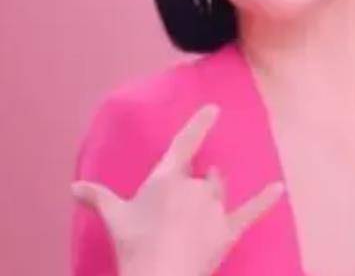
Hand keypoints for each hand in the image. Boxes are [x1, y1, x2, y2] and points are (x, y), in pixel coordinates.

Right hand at [72, 104, 285, 275]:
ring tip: (196, 216)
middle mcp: (194, 186)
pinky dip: (266, 200)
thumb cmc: (134, 246)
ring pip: (219, 190)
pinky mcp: (228, 230)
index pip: (185, 144)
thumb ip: (98, 197)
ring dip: (212, 196)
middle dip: (194, 185)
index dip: (199, 124)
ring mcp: (214, 208)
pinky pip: (252, 211)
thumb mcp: (114, 218)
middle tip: (177, 210)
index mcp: (166, 178)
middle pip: (203, 175)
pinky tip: (279, 189)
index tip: (214, 108)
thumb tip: (75, 188)